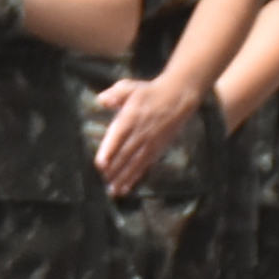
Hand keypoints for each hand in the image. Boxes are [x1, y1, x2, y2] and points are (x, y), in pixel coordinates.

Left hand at [91, 71, 199, 194]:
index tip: (100, 163)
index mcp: (131, 117)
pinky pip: (144, 166)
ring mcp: (150, 142)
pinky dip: (135, 177)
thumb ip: (115, 94)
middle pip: (125, 154)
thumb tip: (102, 99)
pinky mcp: (157, 149)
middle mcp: (141, 132)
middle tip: (102, 182)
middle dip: (114, 169)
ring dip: (123, 178)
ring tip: (113, 191)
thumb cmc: (149, 92)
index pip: (118, 136)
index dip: (109, 150)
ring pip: (135, 163)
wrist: (178, 97)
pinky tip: (126, 187)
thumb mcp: (130, 87)